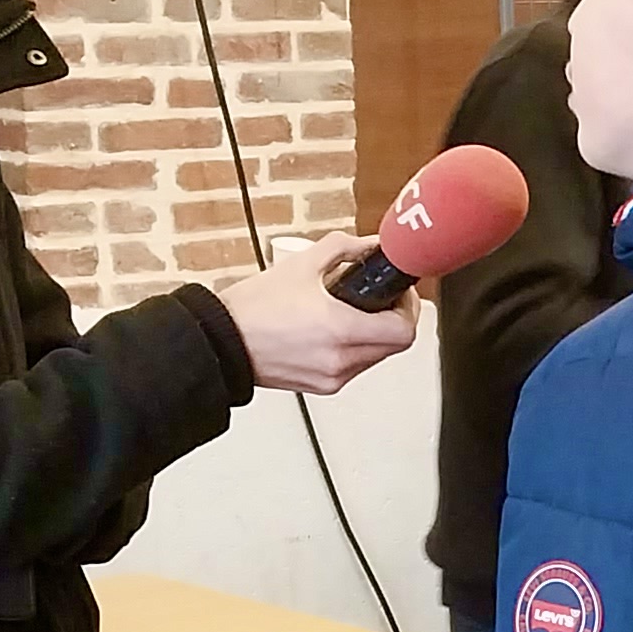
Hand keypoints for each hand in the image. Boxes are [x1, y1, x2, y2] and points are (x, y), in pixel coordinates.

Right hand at [217, 232, 417, 393]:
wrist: (223, 343)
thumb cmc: (253, 309)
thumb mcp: (301, 264)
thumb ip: (344, 248)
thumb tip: (370, 245)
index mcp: (339, 329)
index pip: (404, 330)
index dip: (409, 308)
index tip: (398, 292)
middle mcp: (340, 359)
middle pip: (396, 346)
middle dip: (395, 319)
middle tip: (383, 299)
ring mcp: (333, 377)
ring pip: (378, 358)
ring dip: (377, 335)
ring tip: (356, 312)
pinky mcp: (323, 387)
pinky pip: (356, 368)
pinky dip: (357, 349)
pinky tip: (338, 331)